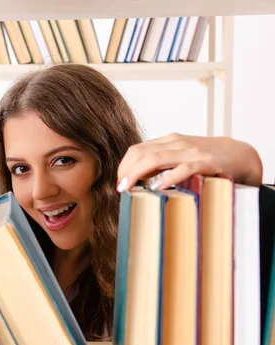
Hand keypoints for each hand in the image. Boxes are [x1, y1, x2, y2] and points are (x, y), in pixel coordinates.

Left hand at [116, 132, 262, 191]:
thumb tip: (136, 179)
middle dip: (126, 171)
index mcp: (168, 141)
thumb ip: (160, 164)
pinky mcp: (204, 163)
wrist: (240, 155)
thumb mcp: (180, 156)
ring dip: (137, 174)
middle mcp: (176, 143)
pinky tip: (156, 188)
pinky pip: (181, 169)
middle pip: (141, 154)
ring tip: (128, 188)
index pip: (137, 150)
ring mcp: (189, 152)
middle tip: (120, 188)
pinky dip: (167, 178)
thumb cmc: (207, 159)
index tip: (119, 182)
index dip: (124, 166)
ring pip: (155, 159)